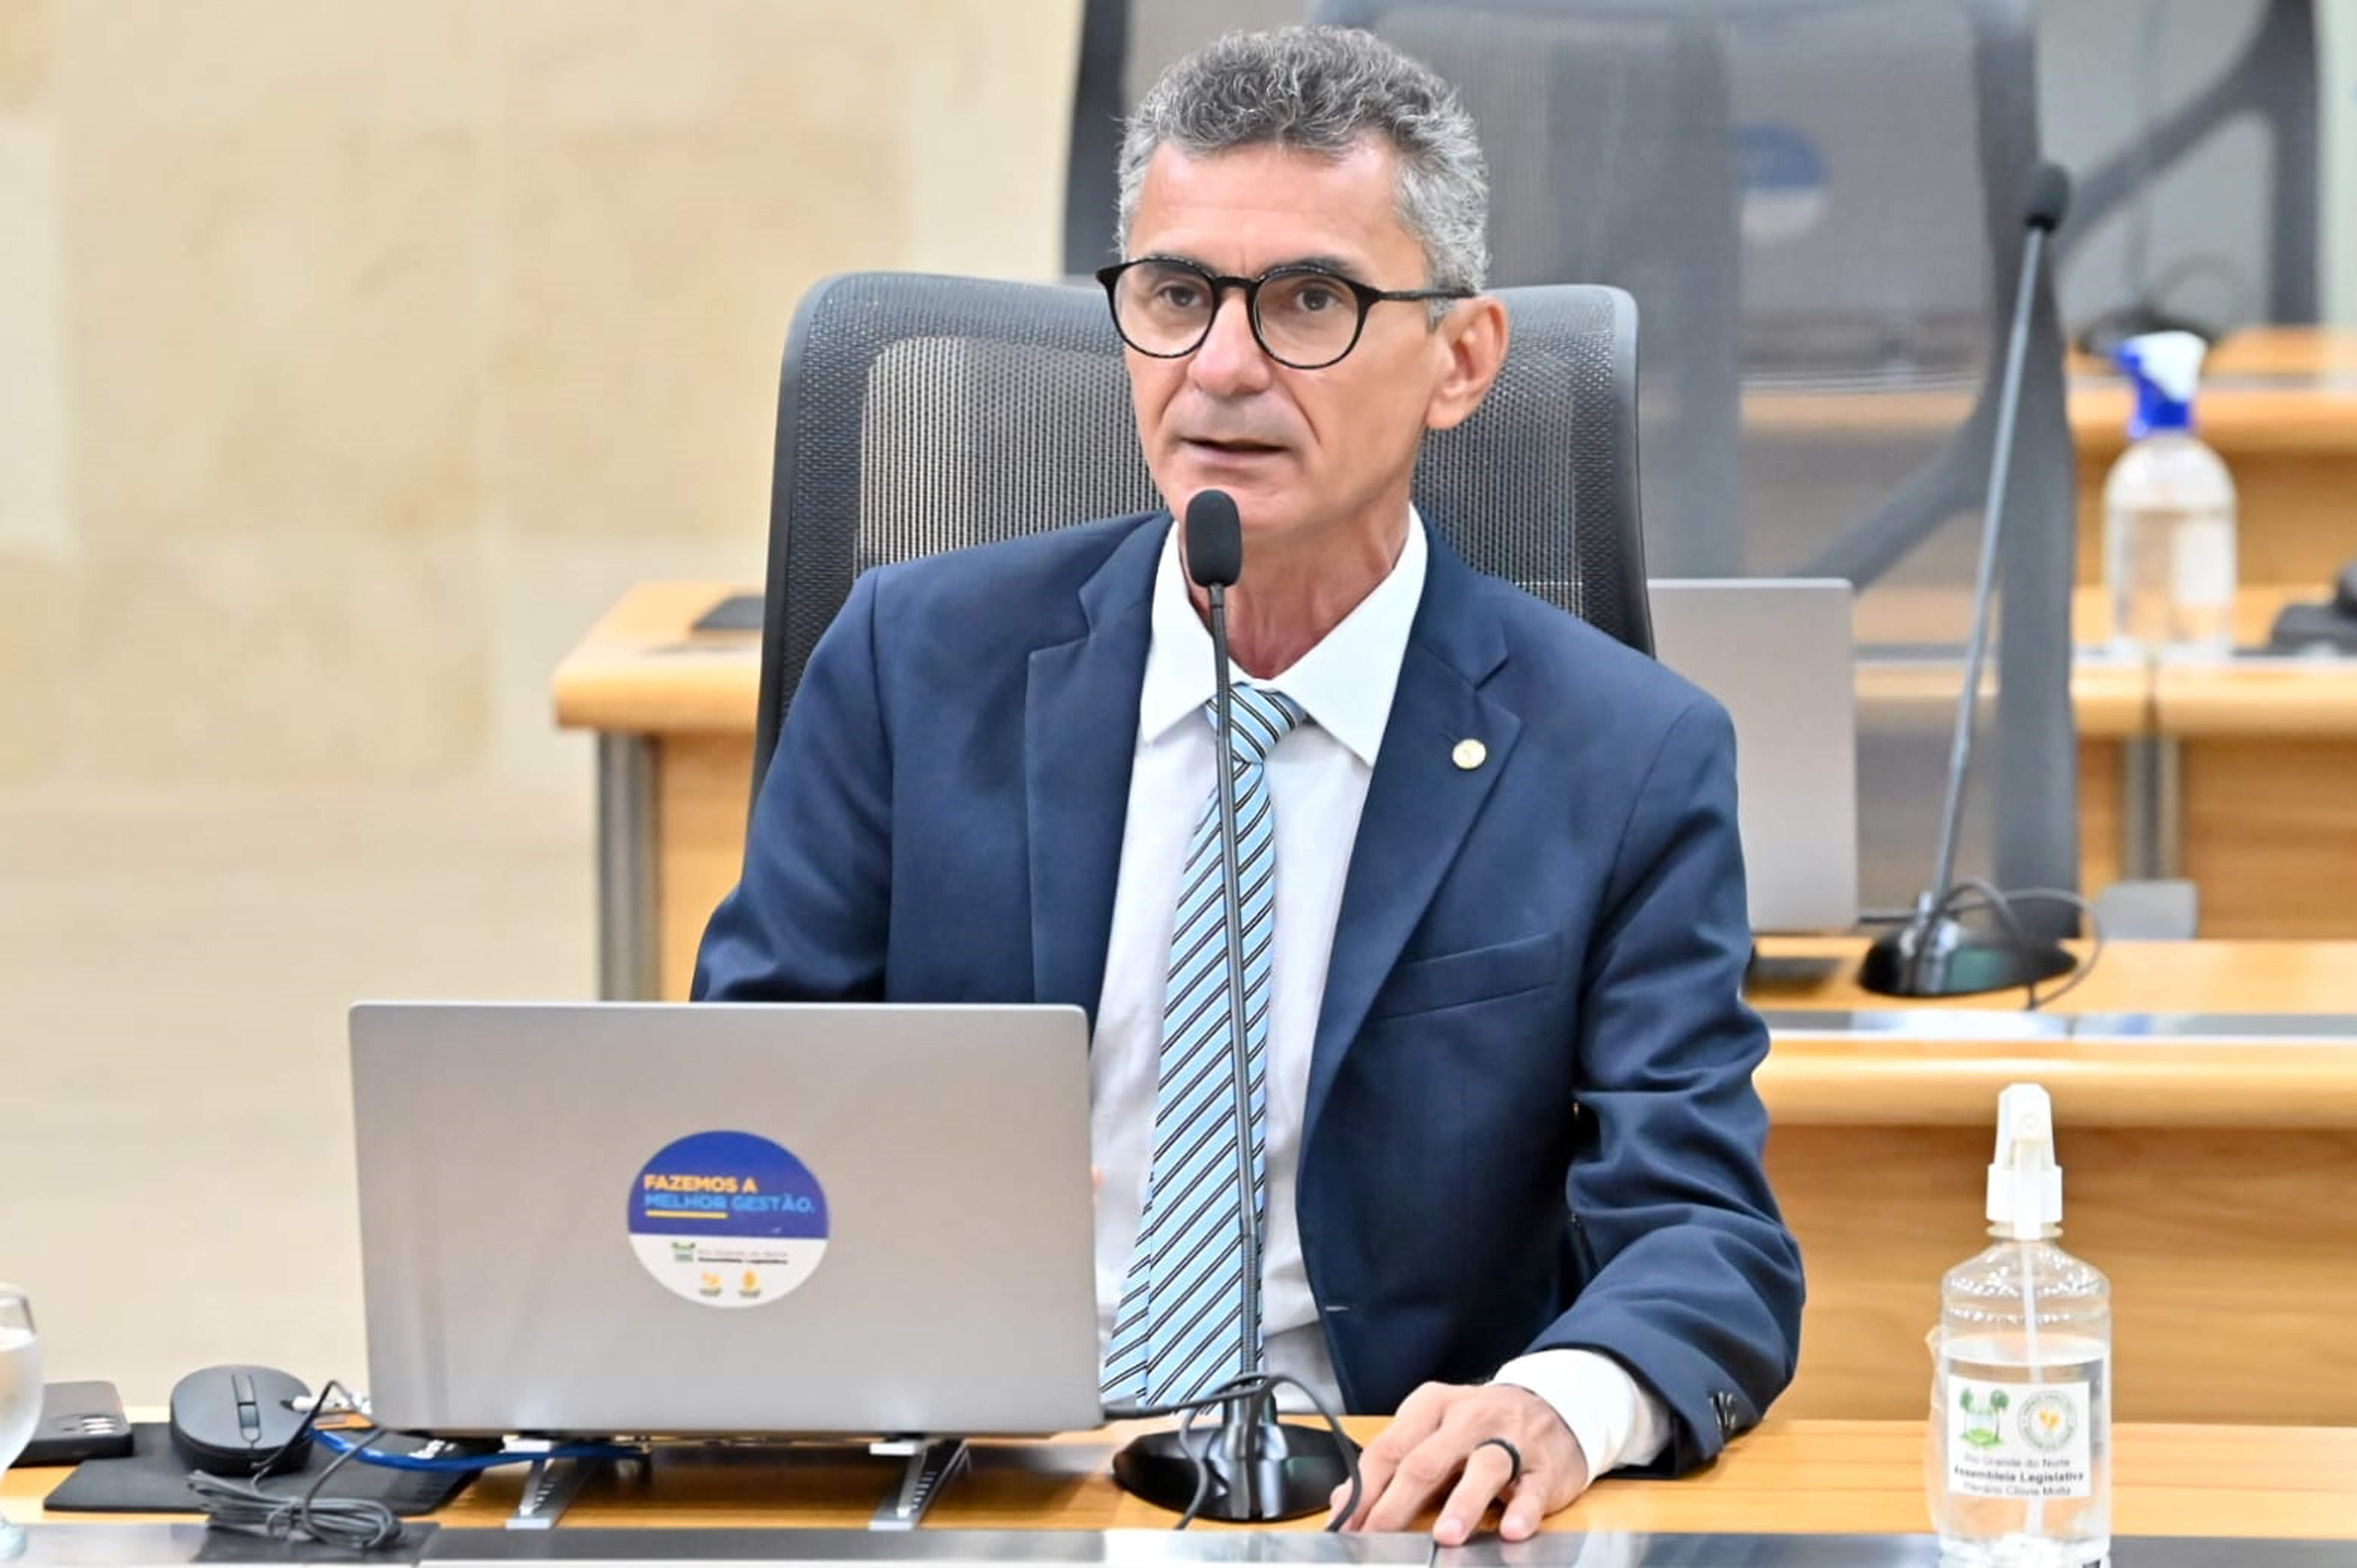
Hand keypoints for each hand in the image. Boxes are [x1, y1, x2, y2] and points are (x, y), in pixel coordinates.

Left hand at [1329, 1381, 1590, 1544]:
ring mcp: (1510, 1440)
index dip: (1365, 1488)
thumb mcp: (1433, 1429)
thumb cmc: (1480, 1426)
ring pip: (1483, 1467)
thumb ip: (1393, 1460)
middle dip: (1398, 1502)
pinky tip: (1512, 1529)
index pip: (1389, 1448)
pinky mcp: (1544, 1466)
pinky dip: (1522, 1510)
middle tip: (1378, 1534)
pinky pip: (1532, 1489)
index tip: (1348, 1522)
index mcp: (1432, 1406)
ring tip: (1445, 1535)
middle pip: (1427, 1461)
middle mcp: (1469, 1418)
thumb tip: (1346, 1500)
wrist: (1553, 1405)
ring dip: (1463, 1503)